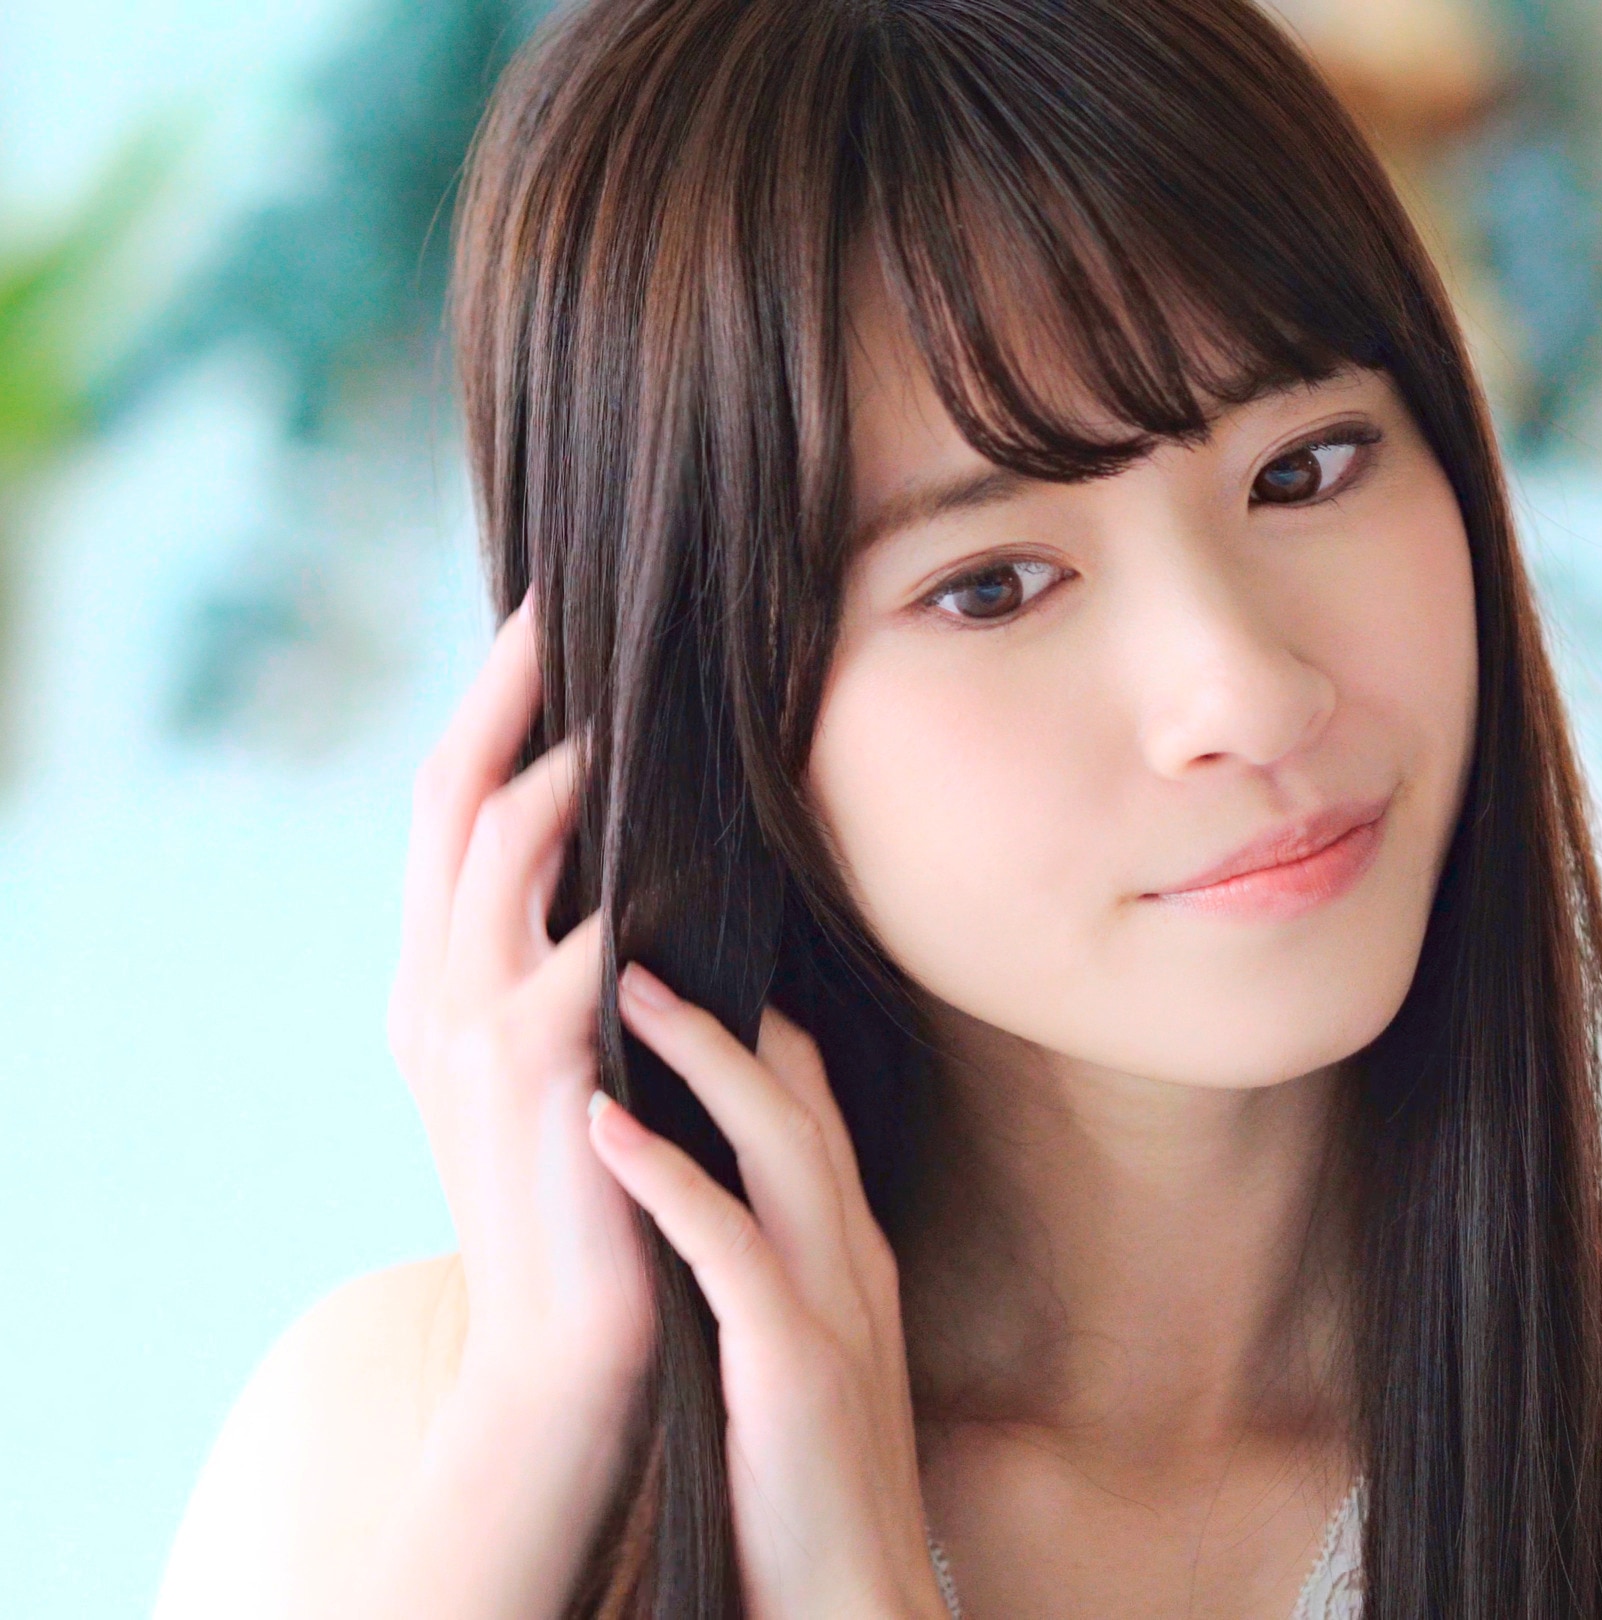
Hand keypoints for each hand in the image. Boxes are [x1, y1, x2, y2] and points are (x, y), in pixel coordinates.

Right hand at [389, 594, 655, 1407]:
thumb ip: (576, 972)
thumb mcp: (567, 1070)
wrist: (564, 1351)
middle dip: (502, 696)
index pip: (448, 816)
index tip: (541, 624)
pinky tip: (692, 834)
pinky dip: (629, 883)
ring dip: (563, 764)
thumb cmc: (596, 1204)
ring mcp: (468, 1029)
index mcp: (437, 985)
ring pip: (500, 851)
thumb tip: (645, 866)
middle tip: (562, 606)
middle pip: (451, 802)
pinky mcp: (533, 1070)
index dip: (487, 714)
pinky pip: (582, 945)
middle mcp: (433, 993)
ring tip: (629, 689)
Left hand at [588, 965, 944, 1619]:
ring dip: (699, 1053)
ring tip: (614, 976)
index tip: (686, 947)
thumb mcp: (792, 1354)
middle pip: (805, 1095)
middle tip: (642, 915)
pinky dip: (668, 1179)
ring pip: (782, 1143)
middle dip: (727, 1000)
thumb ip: (765, 1274)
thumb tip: (707, 1209)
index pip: (811, 1106)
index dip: (755, 1018)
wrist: (852, 1606)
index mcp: (847, 1256)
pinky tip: (604, 1127)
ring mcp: (832, 1308)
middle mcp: (853, 1261)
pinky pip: (730, 1249)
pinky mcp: (795, 1366)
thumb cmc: (802, 1491)